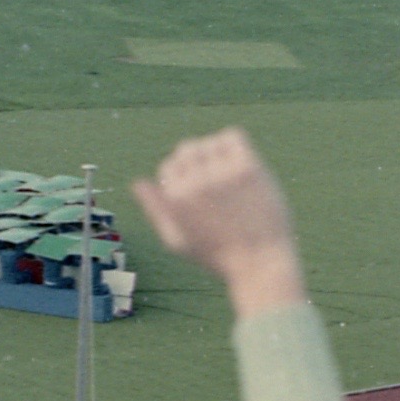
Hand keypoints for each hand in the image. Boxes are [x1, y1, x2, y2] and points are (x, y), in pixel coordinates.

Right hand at [132, 128, 303, 315]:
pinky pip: (233, 137)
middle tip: (216, 179)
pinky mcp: (248, 168)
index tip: (201, 191)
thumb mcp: (176, 240)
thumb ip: (154, 209)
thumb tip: (138, 182)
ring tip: (229, 171)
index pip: (170, 166)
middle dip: (197, 161)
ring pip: (210, 142)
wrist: (261, 264)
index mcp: (175, 196)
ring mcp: (222, 174)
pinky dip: (232, 143)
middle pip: (187, 149)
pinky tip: (239, 161)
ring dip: (216, 152)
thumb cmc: (218, 256)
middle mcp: (195, 182)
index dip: (182, 177)